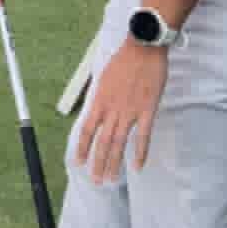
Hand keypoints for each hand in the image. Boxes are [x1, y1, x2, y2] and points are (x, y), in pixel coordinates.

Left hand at [75, 39, 167, 182]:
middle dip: (98, 163)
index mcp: (99, 100)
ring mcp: (130, 111)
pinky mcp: (148, 109)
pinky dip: (140, 152)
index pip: (86, 130)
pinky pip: (143, 136)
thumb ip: (100, 97)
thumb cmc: (124, 59)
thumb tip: (96, 110)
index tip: (78, 162)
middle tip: (96, 181)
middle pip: (102, 142)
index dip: (81, 147)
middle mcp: (112, 109)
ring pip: (119, 143)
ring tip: (111, 179)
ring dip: (114, 163)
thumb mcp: (104, 78)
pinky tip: (137, 167)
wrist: (143, 46)